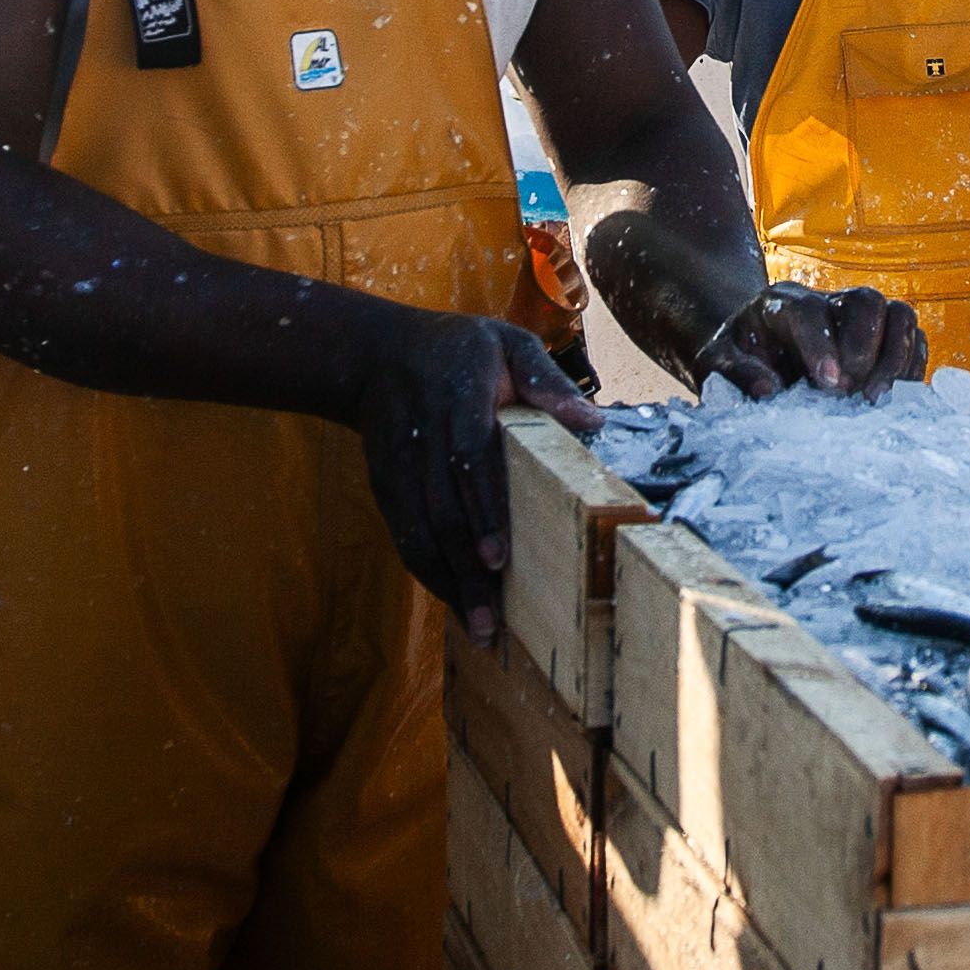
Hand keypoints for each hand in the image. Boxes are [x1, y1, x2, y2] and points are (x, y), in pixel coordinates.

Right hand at [356, 313, 599, 638]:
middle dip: (465, 566)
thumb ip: (546, 380)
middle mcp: (423, 435)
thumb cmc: (460, 350)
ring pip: (417, 530)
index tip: (497, 557)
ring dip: (446, 581)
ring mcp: (398, 463)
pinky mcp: (383, 482)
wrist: (376, 355)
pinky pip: (403, 533)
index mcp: (458, 397)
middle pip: (441, 509)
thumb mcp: (506, 342)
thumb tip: (594, 420)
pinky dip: (426, 569)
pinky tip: (454, 600)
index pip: (469, 459)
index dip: (481, 510)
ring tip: (479, 627)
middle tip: (492, 619)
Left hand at [691, 281, 923, 399]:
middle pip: (864, 301)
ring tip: (877, 397)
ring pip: (896, 313)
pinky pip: (912, 336)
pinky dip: (912, 363)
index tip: (829, 384)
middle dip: (865, 348)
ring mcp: (858, 317)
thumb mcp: (716, 364)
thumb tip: (767, 390)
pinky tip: (897, 395)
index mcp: (783, 303)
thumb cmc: (737, 358)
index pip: (811, 310)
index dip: (822, 345)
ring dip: (895, 356)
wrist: (753, 353)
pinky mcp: (881, 336)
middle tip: (854, 393)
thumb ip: (735, 374)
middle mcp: (827, 301)